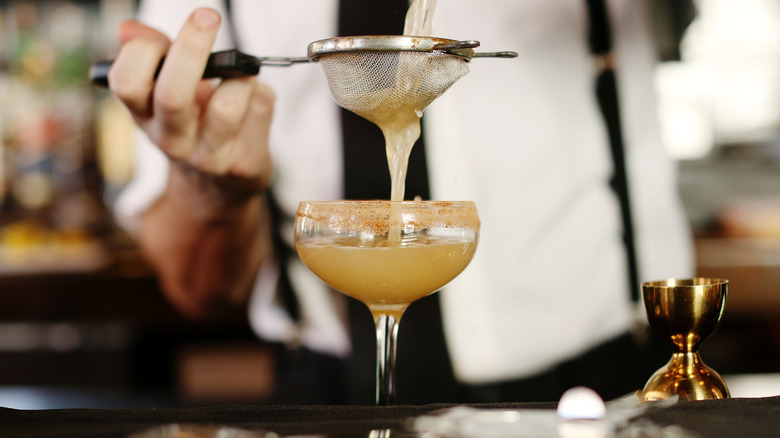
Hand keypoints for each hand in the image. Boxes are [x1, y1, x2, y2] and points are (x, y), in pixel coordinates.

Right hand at [108, 8, 273, 208]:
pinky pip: (260, 108)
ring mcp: (208, 155)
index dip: (143, 52)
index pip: (126, 82)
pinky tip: (252, 101)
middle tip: (207, 16)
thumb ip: (153, 54)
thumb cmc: (193, 123)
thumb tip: (128, 30)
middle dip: (191, 48)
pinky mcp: (244, 162)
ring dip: (239, 77)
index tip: (164, 37)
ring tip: (239, 75)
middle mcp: (171, 140)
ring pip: (227, 105)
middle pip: (173, 94)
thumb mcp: (164, 90)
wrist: (220, 184)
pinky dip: (259, 92)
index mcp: (144, 114)